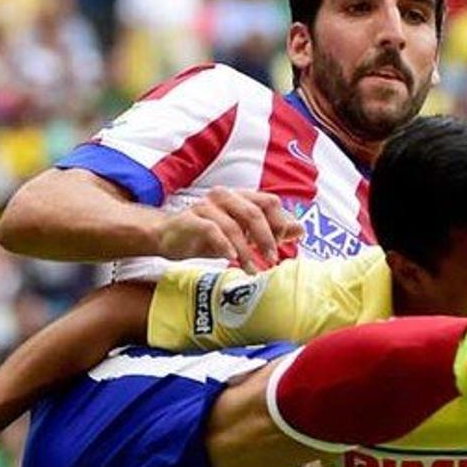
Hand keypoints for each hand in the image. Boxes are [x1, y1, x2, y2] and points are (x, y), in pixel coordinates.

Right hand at [158, 188, 303, 273]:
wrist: (167, 237)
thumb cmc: (206, 234)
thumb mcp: (242, 234)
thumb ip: (269, 231)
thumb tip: (299, 229)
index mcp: (240, 197)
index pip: (269, 202)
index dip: (279, 224)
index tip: (280, 246)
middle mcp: (225, 197)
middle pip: (255, 212)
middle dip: (267, 238)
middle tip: (272, 260)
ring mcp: (206, 206)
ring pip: (234, 225)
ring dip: (246, 250)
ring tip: (252, 269)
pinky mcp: (191, 219)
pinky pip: (212, 230)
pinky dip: (225, 245)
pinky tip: (230, 259)